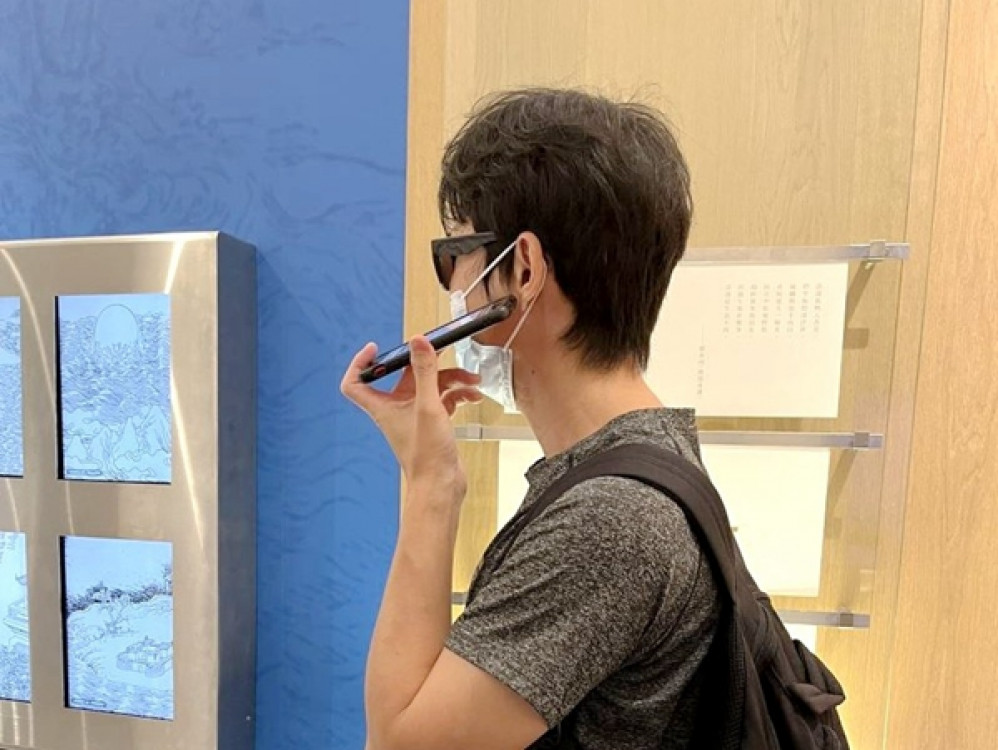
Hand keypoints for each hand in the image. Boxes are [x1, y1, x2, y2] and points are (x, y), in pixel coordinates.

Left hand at [340, 336, 482, 502]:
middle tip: (443, 352)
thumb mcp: (427, 405)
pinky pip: (443, 400)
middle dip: (428, 364)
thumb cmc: (427, 455)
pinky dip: (457, 394)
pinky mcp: (433, 423)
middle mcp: (396, 409)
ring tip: (471, 381)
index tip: (375, 348)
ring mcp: (415, 416)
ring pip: (430, 386)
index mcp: (383, 406)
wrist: (441, 486)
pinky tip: (472, 396)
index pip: (356, 382)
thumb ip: (424, 371)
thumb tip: (418, 342)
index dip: (361, 363)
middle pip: (406, 376)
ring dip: (451, 379)